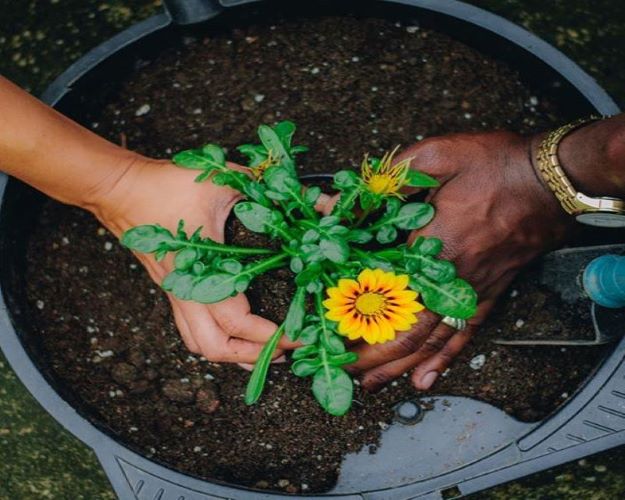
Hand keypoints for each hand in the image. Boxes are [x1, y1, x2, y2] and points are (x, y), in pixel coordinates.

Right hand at [89, 157, 295, 362]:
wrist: (120, 188)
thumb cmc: (169, 185)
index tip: (299, 337)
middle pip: (215, 348)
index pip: (238, 321)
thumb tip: (325, 203)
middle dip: (252, 356)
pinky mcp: (171, 290)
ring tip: (263, 350)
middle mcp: (187, 291)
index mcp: (202, 270)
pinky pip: (190, 329)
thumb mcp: (227, 180)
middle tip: (284, 351)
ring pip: (198, 344)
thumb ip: (276, 191)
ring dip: (232, 354)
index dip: (270, 336)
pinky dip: (215, 340)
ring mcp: (176, 294)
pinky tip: (235, 333)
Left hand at [348, 131, 574, 390]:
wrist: (550, 181)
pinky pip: (461, 336)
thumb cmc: (494, 166)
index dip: (352, 314)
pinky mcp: (485, 296)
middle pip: (401, 329)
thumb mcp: (436, 156)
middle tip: (340, 371)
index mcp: (430, 247)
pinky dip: (441, 360)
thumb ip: (386, 180)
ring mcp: (468, 293)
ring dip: (396, 365)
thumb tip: (339, 199)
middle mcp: (448, 280)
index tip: (326, 332)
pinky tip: (424, 379)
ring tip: (370, 384)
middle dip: (368, 354)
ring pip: (427, 341)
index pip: (381, 291)